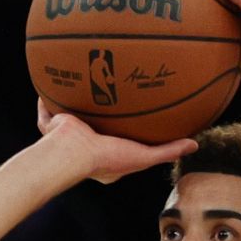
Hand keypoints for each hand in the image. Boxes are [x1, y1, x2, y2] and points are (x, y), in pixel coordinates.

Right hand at [36, 99, 196, 184]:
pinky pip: (47, 112)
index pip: (117, 142)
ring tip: (85, 84)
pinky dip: (46, 102)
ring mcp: (68, 135)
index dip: (125, 132)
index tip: (134, 119)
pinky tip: (52, 82)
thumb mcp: (143, 156)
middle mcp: (85, 144)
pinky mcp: (54, 125)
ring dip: (77, 103)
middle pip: (94, 126)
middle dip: (100, 114)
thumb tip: (194, 144)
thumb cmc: (106, 158)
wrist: (74, 152)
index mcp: (103, 155)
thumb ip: (167, 151)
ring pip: (72, 117)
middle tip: (111, 98)